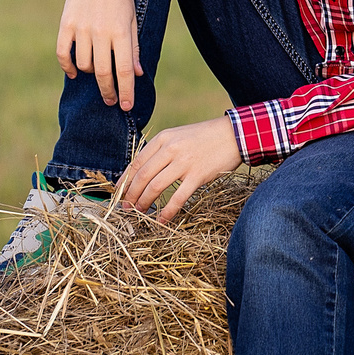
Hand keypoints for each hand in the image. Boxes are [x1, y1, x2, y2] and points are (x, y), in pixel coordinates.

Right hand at [58, 0, 139, 109]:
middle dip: (108, 92)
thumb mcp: (132, 19)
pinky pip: (63, 54)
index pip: (124, 71)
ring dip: (91, 74)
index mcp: (121, 31)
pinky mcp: (66, 24)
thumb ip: (133, 47)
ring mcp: (81, 28)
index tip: (126, 107)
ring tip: (97, 72)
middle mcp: (101, 32)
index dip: (126, 92)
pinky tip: (74, 73)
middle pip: (103, 73)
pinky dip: (67, 67)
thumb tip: (137, 74)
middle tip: (110, 101)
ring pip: (83, 65)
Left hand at [114, 117, 244, 220]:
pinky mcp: (197, 175)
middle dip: (131, 195)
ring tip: (139, 213)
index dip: (125, 180)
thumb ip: (162, 150)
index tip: (119, 193)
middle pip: (142, 176)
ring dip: (144, 202)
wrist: (234, 134)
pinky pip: (178, 197)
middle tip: (126, 207)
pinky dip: (167, 212)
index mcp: (163, 139)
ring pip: (155, 186)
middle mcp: (170, 149)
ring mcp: (184, 162)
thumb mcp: (178, 136)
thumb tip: (144, 172)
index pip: (136, 162)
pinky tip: (162, 220)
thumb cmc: (205, 137)